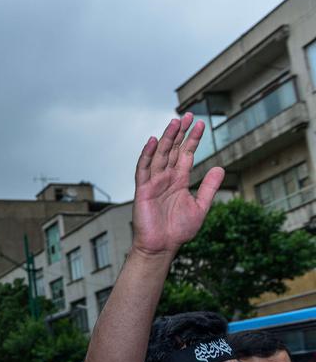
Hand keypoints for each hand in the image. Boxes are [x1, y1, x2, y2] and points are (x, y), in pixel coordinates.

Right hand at [131, 114, 224, 256]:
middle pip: (172, 150)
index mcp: (179, 180)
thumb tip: (219, 167)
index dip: (192, 139)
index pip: (186, 154)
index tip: (200, 123)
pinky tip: (152, 141)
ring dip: (166, 138)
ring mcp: (154, 182)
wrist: (162, 246)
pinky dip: (146, 154)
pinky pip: (143, 169)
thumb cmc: (179, 230)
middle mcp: (166, 178)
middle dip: (179, 132)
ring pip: (159, 155)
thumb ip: (209, 187)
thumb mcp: (201, 207)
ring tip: (175, 122)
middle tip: (187, 115)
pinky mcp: (143, 190)